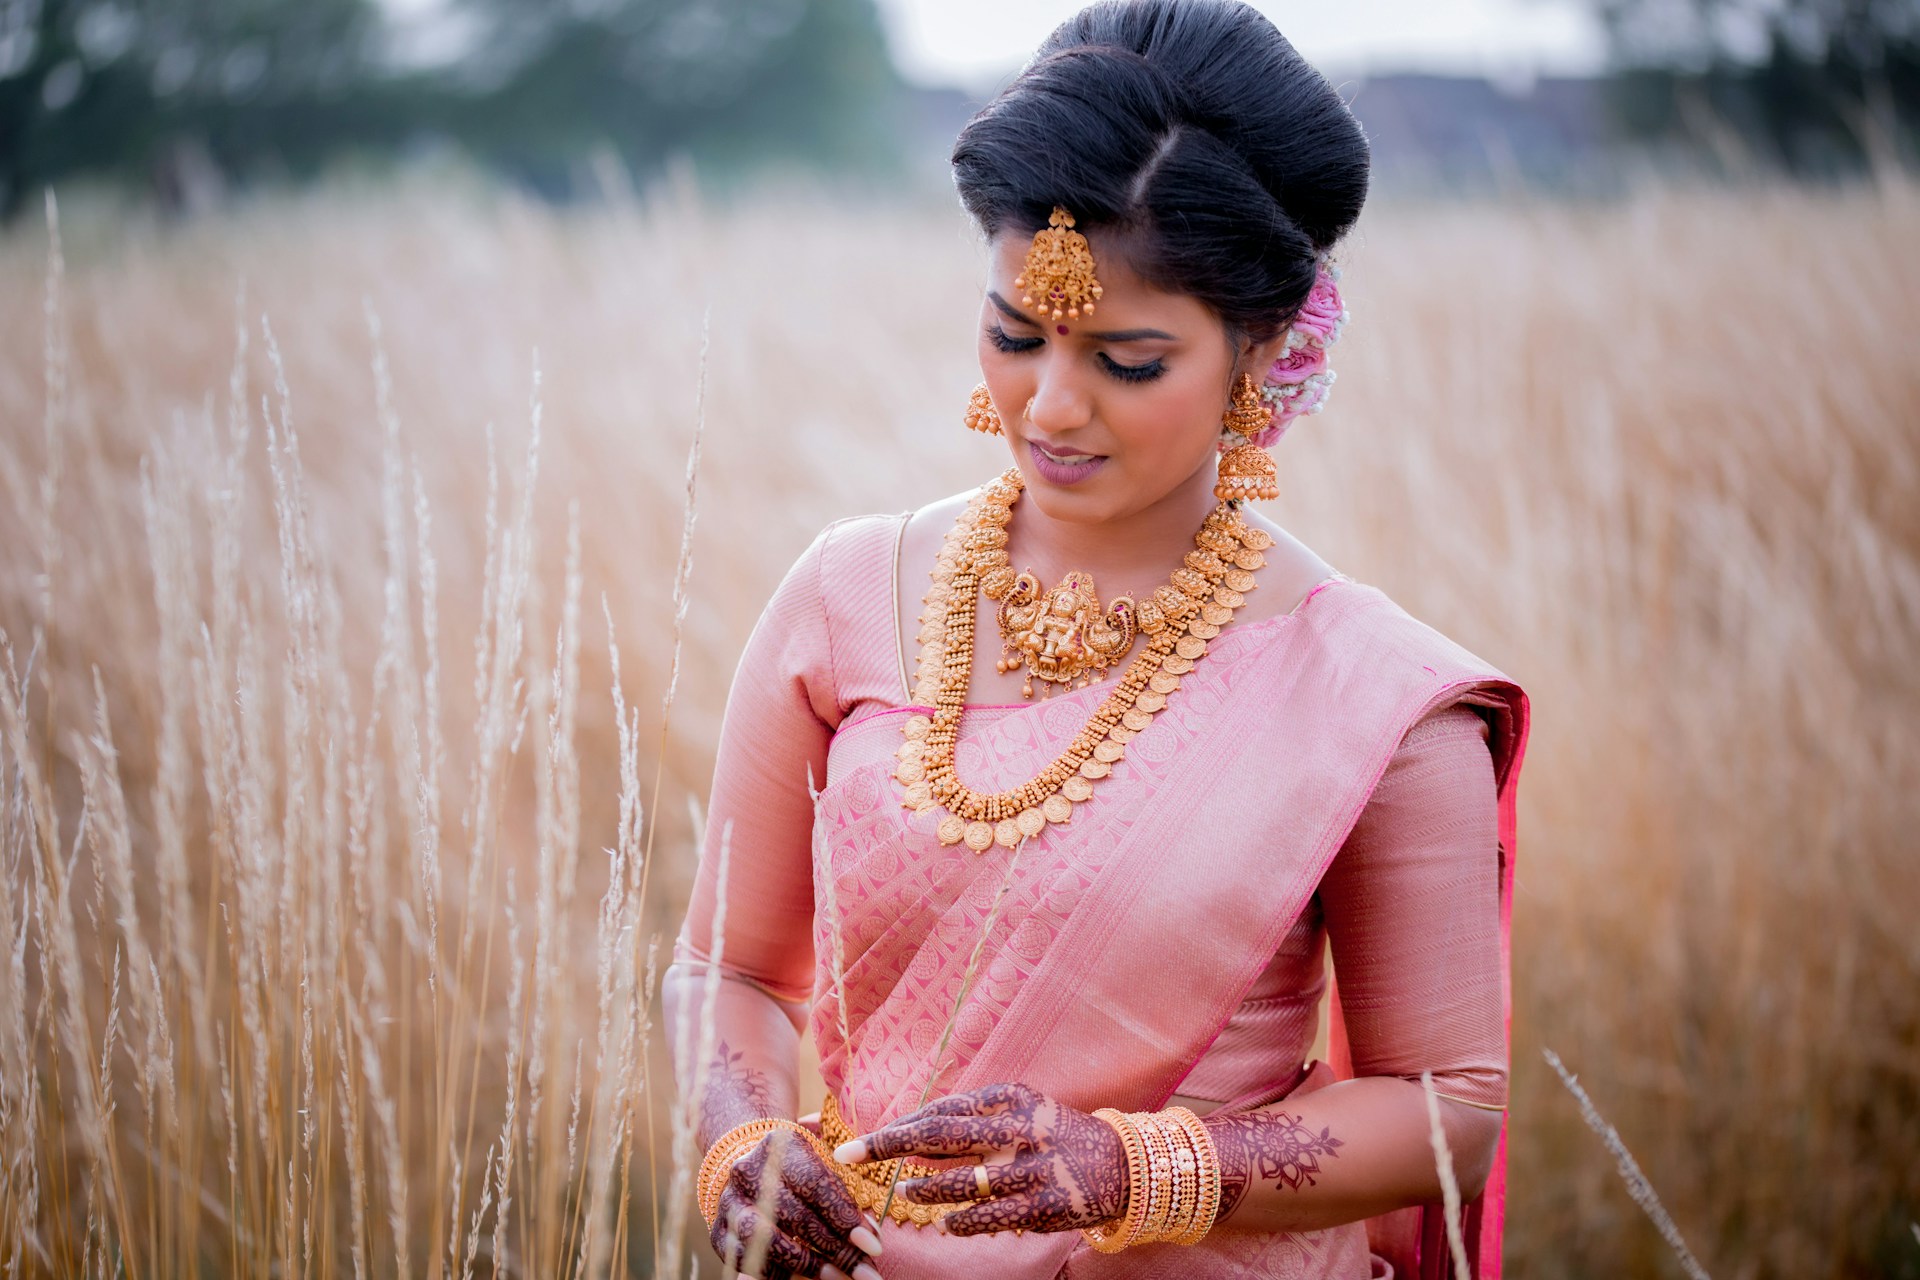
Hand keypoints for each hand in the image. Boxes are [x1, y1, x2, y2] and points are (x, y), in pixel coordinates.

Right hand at [711, 1128, 884, 1279]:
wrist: (746, 1164)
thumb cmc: (798, 1169)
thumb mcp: (821, 1168)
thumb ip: (845, 1197)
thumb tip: (870, 1238)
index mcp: (779, 1145)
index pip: (816, 1185)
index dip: (846, 1219)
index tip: (874, 1246)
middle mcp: (748, 1172)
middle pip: (796, 1217)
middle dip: (835, 1249)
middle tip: (865, 1272)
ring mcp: (729, 1203)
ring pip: (767, 1241)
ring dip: (807, 1265)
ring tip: (838, 1278)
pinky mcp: (718, 1232)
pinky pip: (747, 1261)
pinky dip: (776, 1274)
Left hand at [833, 1082, 1127, 1237]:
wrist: (1123, 1163)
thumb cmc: (1055, 1136)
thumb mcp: (1020, 1113)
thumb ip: (973, 1122)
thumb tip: (911, 1135)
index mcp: (1010, 1098)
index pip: (942, 1109)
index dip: (899, 1123)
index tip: (861, 1136)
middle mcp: (1020, 1127)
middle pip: (942, 1133)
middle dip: (889, 1143)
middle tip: (849, 1153)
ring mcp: (1035, 1167)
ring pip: (966, 1179)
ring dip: (927, 1188)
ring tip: (903, 1192)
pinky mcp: (1048, 1203)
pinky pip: (996, 1213)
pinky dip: (966, 1219)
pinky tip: (945, 1222)